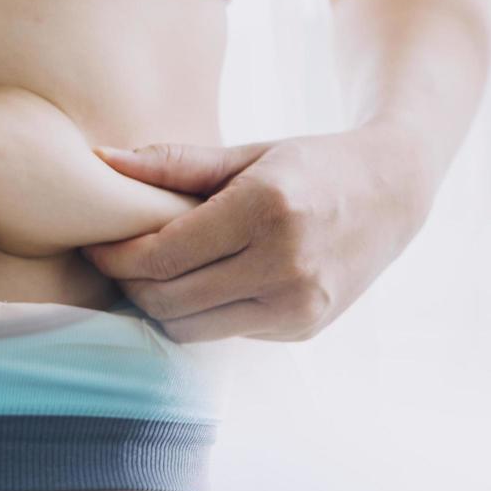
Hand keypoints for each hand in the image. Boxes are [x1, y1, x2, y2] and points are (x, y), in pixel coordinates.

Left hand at [80, 123, 434, 341]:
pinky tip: (205, 286)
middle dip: (132, 286)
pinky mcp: (303, 328)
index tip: (97, 247)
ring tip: (158, 276)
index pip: (162, 256)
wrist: (393, 192)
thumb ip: (171, 164)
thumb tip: (98, 161)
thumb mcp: (244, 155)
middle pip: (169, 300)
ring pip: (190, 329)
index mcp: (265, 210)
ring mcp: (298, 304)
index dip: (117, 258)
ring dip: (162, 308)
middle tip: (120, 264)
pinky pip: (225, 334)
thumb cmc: (307, 167)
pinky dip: (203, 315)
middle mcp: (285, 263)